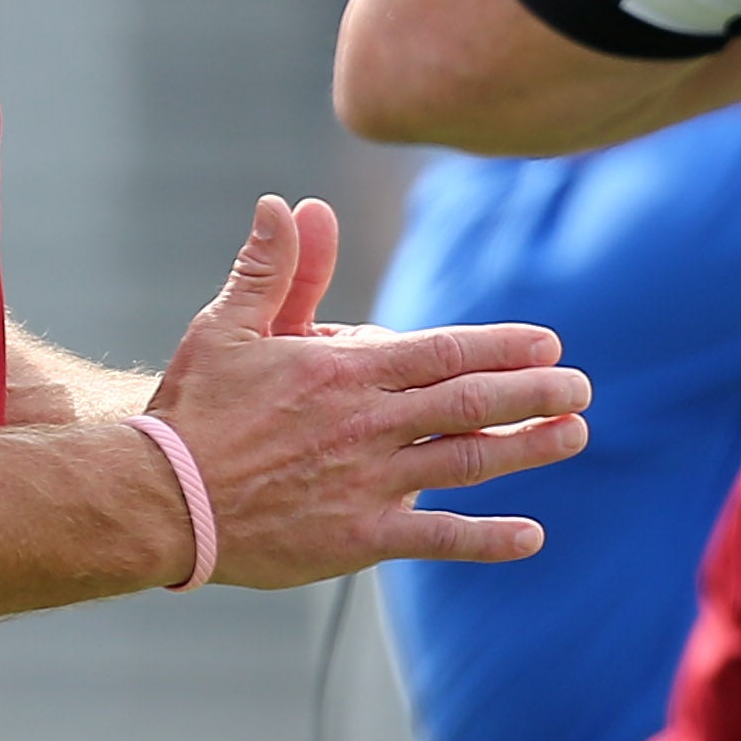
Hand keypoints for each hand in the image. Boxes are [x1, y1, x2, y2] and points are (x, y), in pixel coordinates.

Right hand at [146, 196, 589, 585]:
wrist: (158, 497)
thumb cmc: (192, 409)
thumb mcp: (228, 325)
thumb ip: (273, 267)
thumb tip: (290, 203)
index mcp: (344, 369)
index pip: (443, 351)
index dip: (502, 347)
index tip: (548, 343)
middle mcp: (369, 423)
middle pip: (471, 402)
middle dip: (534, 392)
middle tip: (582, 386)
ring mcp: (368, 482)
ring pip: (467, 462)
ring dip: (529, 448)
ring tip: (576, 434)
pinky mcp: (358, 537)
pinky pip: (436, 538)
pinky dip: (487, 537)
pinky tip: (533, 535)